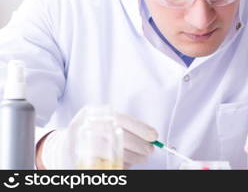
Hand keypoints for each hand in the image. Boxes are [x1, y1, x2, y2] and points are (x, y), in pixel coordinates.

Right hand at [39, 107, 157, 168]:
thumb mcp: (106, 124)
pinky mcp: (76, 161)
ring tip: (142, 158)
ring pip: (111, 151)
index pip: (120, 119)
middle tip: (149, 150)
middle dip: (138, 145)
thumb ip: (125, 127)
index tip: (153, 135)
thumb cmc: (94, 134)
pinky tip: (127, 163)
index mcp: (93, 113)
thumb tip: (152, 136)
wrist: (63, 147)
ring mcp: (77, 144)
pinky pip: (103, 164)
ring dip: (132, 157)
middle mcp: (84, 126)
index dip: (139, 128)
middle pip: (117, 136)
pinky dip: (119, 165)